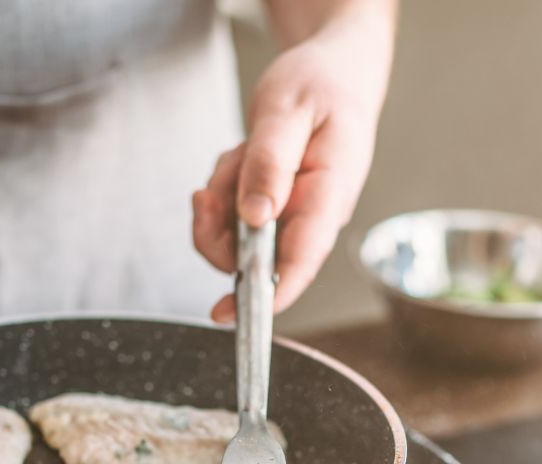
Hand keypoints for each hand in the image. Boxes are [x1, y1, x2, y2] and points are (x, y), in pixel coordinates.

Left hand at [193, 30, 384, 319]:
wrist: (333, 71)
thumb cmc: (320, 85)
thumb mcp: (288, 112)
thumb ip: (269, 163)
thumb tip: (254, 218)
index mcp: (329, 193)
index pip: (302, 258)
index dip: (269, 293)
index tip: (233, 312)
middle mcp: (311, 214)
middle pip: (253, 257)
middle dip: (218, 230)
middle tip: (208, 192)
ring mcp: (291, 215)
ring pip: (234, 237)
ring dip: (221, 198)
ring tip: (240, 155)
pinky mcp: (272, 209)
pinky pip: (230, 216)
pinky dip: (223, 188)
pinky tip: (241, 158)